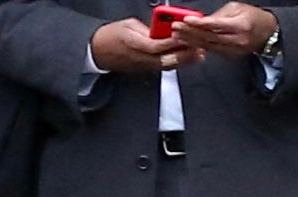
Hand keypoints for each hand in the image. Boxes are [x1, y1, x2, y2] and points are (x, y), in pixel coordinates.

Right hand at [90, 18, 204, 71]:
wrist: (99, 52)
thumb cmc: (113, 36)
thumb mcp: (130, 25)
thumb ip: (149, 29)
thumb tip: (165, 30)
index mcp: (134, 44)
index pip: (156, 46)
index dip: (172, 42)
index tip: (185, 35)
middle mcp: (140, 58)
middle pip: (165, 60)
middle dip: (183, 55)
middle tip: (198, 48)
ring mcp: (142, 66)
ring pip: (166, 66)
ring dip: (183, 61)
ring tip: (197, 55)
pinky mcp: (144, 69)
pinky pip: (163, 67)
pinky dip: (176, 63)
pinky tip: (186, 59)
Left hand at [172, 3, 278, 55]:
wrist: (266, 34)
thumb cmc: (253, 18)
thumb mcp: (238, 8)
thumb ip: (219, 14)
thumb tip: (202, 20)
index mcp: (239, 26)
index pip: (216, 26)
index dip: (200, 24)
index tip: (187, 20)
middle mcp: (235, 41)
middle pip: (208, 38)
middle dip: (190, 33)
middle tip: (176, 28)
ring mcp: (231, 51)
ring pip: (207, 47)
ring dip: (190, 41)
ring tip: (177, 35)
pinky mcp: (227, 55)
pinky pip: (210, 51)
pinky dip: (197, 47)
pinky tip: (187, 43)